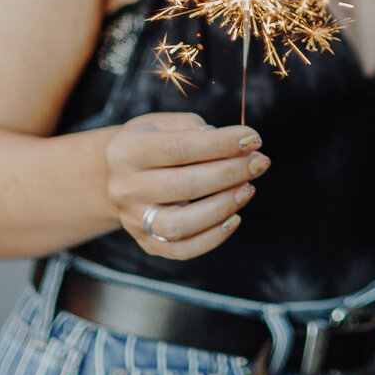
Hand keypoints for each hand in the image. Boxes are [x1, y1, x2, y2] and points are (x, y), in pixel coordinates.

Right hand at [105, 112, 270, 259]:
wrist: (114, 175)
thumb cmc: (151, 143)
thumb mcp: (163, 123)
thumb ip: (195, 129)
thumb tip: (236, 146)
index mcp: (126, 151)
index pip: (178, 148)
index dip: (220, 144)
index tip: (253, 139)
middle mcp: (124, 188)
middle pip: (182, 185)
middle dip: (229, 173)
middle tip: (260, 162)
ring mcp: (133, 220)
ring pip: (179, 225)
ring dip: (222, 207)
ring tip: (248, 188)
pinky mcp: (146, 243)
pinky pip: (182, 250)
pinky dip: (212, 238)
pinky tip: (235, 218)